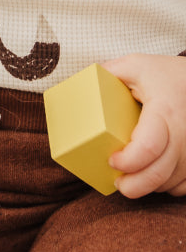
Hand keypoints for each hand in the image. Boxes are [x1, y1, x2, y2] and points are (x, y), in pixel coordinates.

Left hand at [103, 54, 185, 196]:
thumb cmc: (163, 74)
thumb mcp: (133, 65)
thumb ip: (106, 74)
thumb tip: (76, 87)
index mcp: (164, 111)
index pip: (148, 146)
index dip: (128, 161)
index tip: (111, 160)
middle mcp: (184, 134)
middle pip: (160, 172)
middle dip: (135, 185)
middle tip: (117, 183)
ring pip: (173, 182)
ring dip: (149, 186)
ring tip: (130, 178)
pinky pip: (185, 185)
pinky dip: (168, 186)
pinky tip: (152, 176)